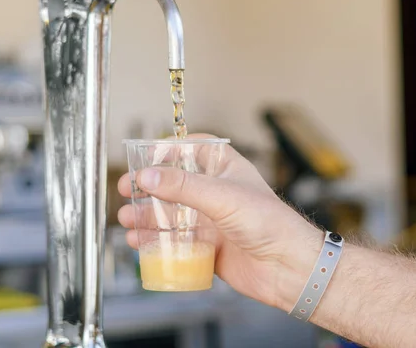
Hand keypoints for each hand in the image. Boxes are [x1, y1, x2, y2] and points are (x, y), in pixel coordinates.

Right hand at [118, 134, 322, 309]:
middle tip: (127, 188)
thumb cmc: (271, 223)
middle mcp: (217, 192)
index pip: (193, 149)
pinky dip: (155, 239)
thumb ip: (183, 187)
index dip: (169, 150)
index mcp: (226, 169)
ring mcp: (211, 220)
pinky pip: (175, 240)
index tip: (145, 156)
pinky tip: (140, 240)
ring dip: (146, 214)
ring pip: (170, 213)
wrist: (288, 268)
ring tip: (127, 218)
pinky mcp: (207, 246)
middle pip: (174, 182)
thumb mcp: (223, 197)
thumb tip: (147, 176)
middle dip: (149, 186)